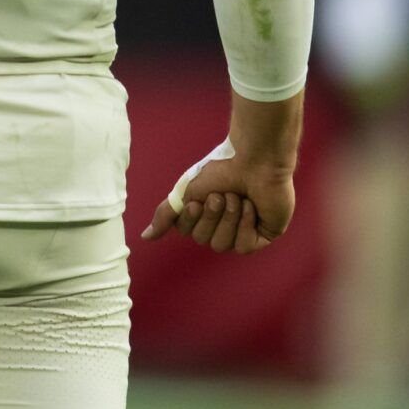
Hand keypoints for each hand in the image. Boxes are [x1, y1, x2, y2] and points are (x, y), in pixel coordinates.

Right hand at [140, 151, 295, 254]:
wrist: (254, 161)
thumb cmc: (221, 170)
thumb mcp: (185, 191)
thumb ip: (166, 215)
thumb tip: (145, 237)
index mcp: (204, 216)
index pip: (189, 232)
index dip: (192, 219)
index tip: (197, 201)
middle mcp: (222, 225)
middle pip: (205, 241)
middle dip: (212, 216)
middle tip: (222, 195)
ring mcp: (243, 232)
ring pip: (224, 246)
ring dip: (229, 218)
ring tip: (239, 197)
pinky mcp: (262, 235)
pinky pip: (244, 247)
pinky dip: (244, 225)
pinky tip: (251, 207)